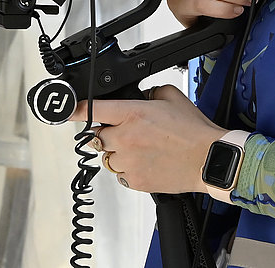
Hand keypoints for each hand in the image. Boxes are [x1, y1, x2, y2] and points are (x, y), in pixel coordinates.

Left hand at [75, 85, 222, 193]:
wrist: (208, 160)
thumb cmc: (193, 130)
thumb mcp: (170, 96)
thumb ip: (147, 93)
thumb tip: (138, 97)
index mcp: (132, 113)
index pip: (93, 109)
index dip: (75, 109)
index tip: (65, 110)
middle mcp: (126, 138)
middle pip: (97, 135)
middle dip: (109, 132)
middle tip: (129, 132)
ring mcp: (129, 161)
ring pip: (108, 156)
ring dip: (119, 152)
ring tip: (143, 149)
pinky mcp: (135, 181)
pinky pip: (121, 174)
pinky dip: (129, 169)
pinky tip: (148, 161)